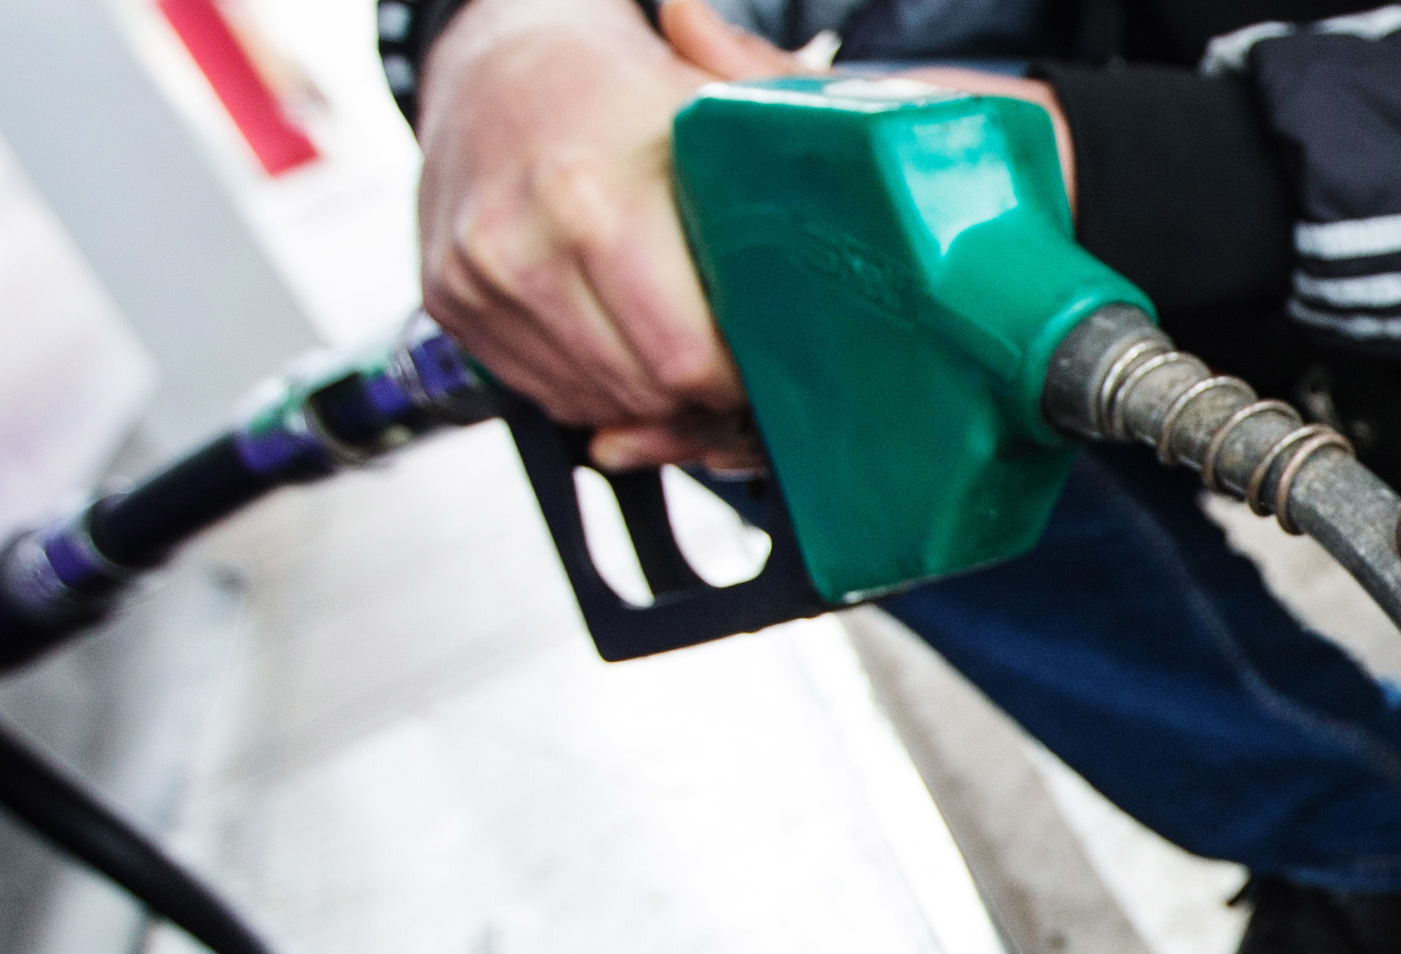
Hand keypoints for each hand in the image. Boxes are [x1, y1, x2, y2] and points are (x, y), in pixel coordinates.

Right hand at [417, 0, 1068, 474]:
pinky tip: (632, 345)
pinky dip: (597, 384)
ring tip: (697, 359)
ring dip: (655, 400)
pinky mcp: (452, 301)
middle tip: (752, 371)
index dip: (754, 377)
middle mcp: (524, 244)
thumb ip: (795, 140)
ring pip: (596, 400)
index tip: (787, 364)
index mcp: (595, 198)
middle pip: (650, 391)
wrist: (492, 59)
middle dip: (713, 397)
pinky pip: (544, 389)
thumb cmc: (619, 86)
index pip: (694, 359)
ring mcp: (478, 278)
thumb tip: (901, 172)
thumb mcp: (712, 102)